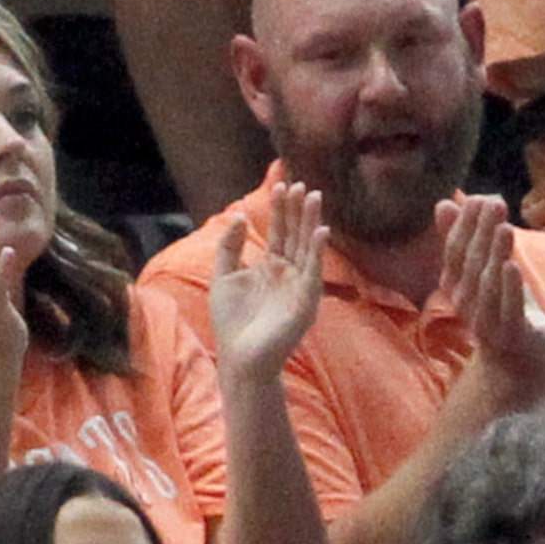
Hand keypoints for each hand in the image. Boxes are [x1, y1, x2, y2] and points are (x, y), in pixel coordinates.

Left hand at [204, 182, 325, 379]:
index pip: (280, 232)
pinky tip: (321, 232)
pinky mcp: (306, 303)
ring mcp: (299, 288)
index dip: (281, 210)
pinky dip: (318, 253)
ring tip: (314, 197)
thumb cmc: (232, 323)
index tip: (282, 185)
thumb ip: (230, 246)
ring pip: (307, 248)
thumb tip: (241, 216)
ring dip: (312, 223)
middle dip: (299, 210)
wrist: (240, 358)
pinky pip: (314, 273)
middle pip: (296, 235)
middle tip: (302, 184)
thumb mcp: (224, 276)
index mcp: (272, 268)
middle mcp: (289, 274)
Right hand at [434, 196, 544, 403]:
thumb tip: (444, 202)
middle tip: (494, 202)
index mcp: (457, 286)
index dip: (465, 225)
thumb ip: (467, 240)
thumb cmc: (504, 313)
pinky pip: (507, 311)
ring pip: (487, 285)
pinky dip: (509, 289)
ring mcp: (487, 322)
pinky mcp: (511, 337)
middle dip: (481, 232)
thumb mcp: (485, 273)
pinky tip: (512, 266)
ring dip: (494, 254)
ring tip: (503, 227)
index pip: (455, 251)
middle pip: (470, 264)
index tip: (478, 198)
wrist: (520, 366)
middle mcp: (466, 304)